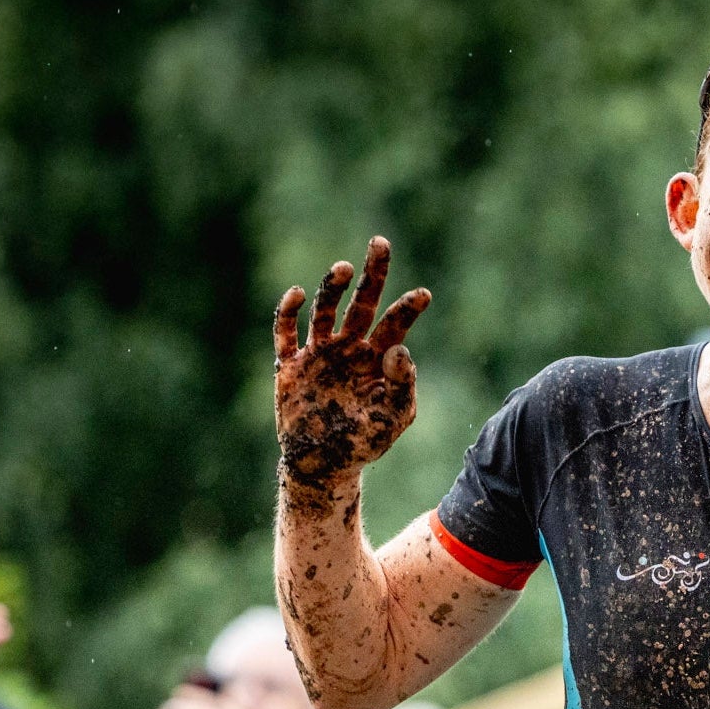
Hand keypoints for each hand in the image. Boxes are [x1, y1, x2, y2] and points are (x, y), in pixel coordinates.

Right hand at [274, 235, 430, 498]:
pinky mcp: (290, 365)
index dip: (408, 308)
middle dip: (373, 273)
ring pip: (325, 310)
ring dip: (333, 286)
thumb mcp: (394, 418)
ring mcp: (319, 355)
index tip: (424, 295)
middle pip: (362, 303)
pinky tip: (300, 293)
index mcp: (377, 360)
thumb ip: (403, 384)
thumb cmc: (364, 443)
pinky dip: (289, 310)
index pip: (395, 325)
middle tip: (381, 243)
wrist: (323, 465)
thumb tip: (399, 347)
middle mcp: (349, 349)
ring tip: (344, 268)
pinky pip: (285, 331)